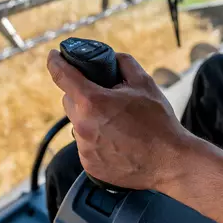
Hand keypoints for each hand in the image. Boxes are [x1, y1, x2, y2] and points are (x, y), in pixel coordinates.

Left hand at [46, 50, 189, 190]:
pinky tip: (117, 141)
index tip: (53, 56)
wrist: (170, 161)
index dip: (55, 62)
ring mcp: (84, 148)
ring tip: (116, 124)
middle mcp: (82, 126)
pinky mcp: (89, 165)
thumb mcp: (144, 83)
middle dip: (82, 94)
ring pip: (78, 124)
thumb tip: (112, 58)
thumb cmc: (158, 122)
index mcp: (92, 101)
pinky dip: (96, 140)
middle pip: (69, 101)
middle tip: (104, 96)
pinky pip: (86, 145)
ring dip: (90, 119)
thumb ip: (123, 63)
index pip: (62, 76)